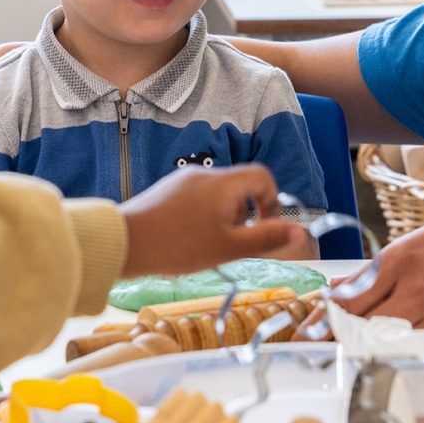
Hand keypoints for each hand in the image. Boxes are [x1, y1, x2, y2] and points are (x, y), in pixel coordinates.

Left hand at [119, 165, 306, 277]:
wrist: (123, 243)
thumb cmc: (177, 246)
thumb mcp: (228, 247)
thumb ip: (266, 238)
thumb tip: (301, 231)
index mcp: (223, 183)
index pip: (263, 176)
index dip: (272, 202)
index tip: (261, 229)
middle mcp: (204, 175)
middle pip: (241, 186)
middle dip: (245, 215)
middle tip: (232, 242)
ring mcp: (182, 181)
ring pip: (218, 195)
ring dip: (223, 219)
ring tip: (207, 245)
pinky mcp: (166, 191)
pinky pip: (197, 199)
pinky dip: (203, 218)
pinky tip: (187, 241)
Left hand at [321, 200, 423, 343]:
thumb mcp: (423, 242)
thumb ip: (381, 270)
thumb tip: (339, 289)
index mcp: (401, 258)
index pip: (348, 300)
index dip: (323, 323)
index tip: (305, 338)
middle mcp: (418, 288)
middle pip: (364, 328)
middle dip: (345, 342)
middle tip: (331, 355)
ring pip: (397, 346)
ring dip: (383, 352)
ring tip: (374, 356)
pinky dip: (423, 355)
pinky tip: (423, 351)